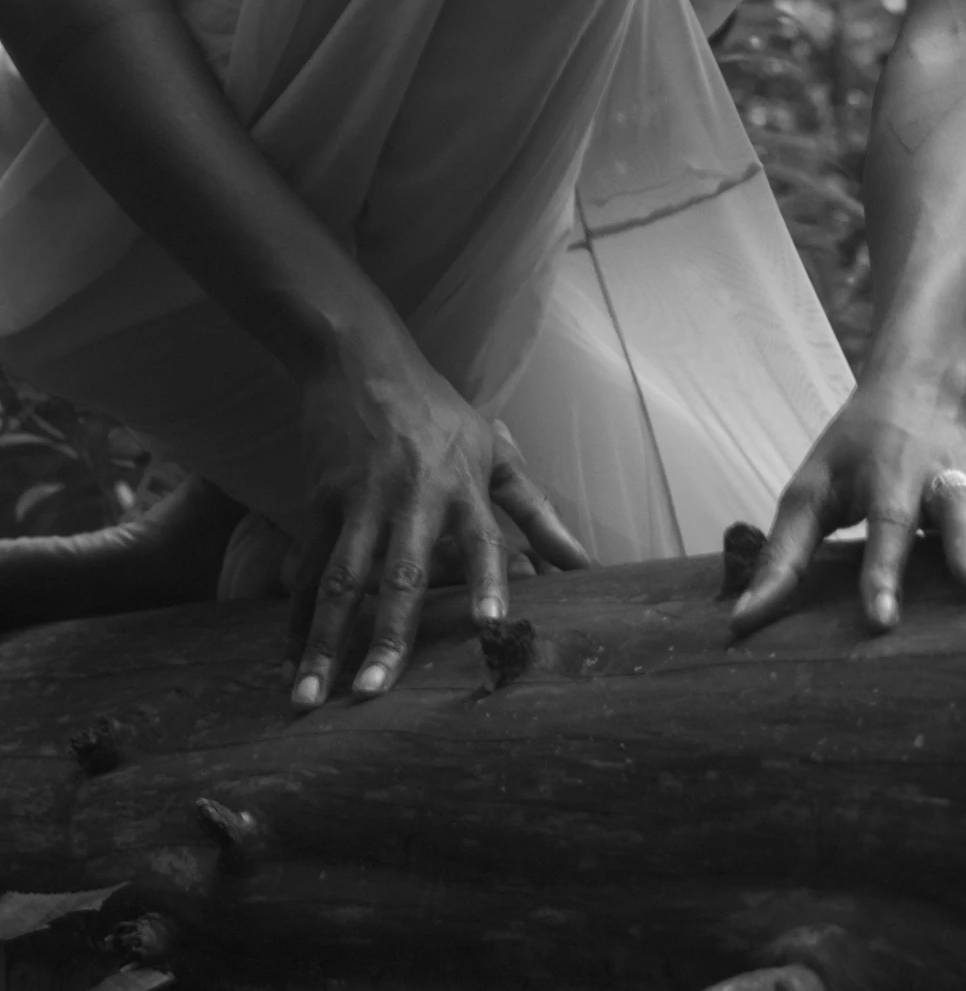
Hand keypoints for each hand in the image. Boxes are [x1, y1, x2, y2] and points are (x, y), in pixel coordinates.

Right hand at [286, 336, 587, 707]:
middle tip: (374, 694)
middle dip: (386, 637)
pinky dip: (293, 616)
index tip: (491, 625)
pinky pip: (305, 568)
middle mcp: (412, 498)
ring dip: (324, 641)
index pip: (483, 539)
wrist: (360, 362)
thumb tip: (587, 565)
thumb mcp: (496, 452)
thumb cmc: (439, 415)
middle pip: (401, 575)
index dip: (490, 581)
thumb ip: (538, 513)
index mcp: (463, 486)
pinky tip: (284, 661)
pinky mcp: (319, 501)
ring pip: (341, 580)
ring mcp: (360, 501)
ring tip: (308, 697)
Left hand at [731, 377, 965, 637]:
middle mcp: (942, 477)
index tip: (883, 623)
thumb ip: (783, 558)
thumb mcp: (809, 492)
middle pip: (957, 510)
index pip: (882, 531)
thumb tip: (743, 625)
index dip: (881, 576)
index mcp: (886, 480)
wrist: (914, 385)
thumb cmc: (852, 452)